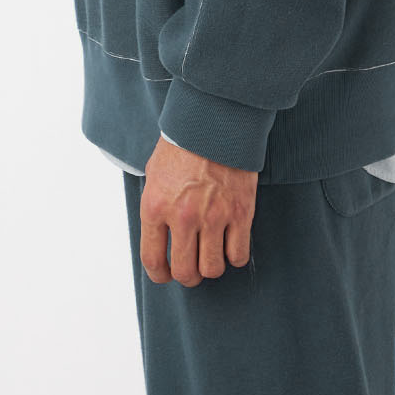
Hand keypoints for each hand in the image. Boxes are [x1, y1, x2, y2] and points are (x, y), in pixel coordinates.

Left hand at [138, 134, 258, 286]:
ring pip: (213, 268)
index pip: (153, 260)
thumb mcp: (155, 173)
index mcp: (156, 206)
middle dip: (188, 276)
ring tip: (211, 254)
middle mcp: (184, 216)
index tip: (166, 275)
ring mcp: (214, 216)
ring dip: (211, 266)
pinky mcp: (241, 212)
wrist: (216, 118)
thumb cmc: (183, 143)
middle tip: (192, 268)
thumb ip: (155, 207)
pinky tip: (230, 243)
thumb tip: (160, 236)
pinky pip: (239, 254)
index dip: (160, 275)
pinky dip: (235, 255)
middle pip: (186, 272)